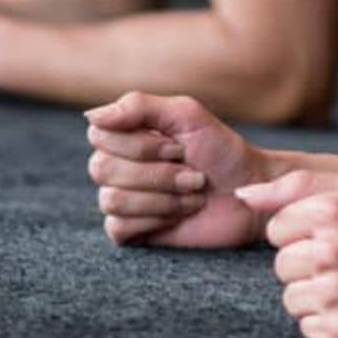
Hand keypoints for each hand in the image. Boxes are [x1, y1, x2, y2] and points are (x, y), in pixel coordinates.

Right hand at [85, 91, 272, 249]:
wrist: (247, 192)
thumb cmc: (220, 149)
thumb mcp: (186, 115)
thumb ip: (138, 106)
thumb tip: (90, 116)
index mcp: (126, 133)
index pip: (98, 134)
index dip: (140, 144)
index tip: (178, 146)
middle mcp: (117, 164)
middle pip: (100, 168)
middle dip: (155, 173)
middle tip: (191, 172)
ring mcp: (122, 198)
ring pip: (111, 199)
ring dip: (161, 197)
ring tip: (191, 193)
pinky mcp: (130, 231)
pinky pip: (118, 227)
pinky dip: (155, 219)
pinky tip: (178, 214)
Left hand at [238, 171, 337, 337]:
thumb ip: (302, 184)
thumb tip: (245, 195)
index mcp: (334, 209)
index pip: (277, 226)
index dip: (303, 232)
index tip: (334, 236)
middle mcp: (330, 251)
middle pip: (281, 263)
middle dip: (307, 262)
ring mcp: (336, 294)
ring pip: (290, 297)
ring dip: (315, 293)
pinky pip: (307, 327)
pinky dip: (327, 321)